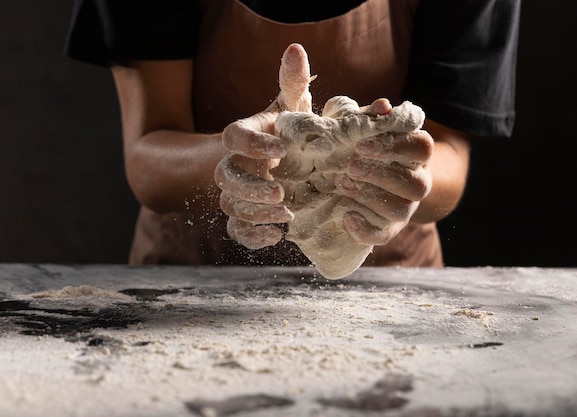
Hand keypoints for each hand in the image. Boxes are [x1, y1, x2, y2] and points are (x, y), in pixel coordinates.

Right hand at [214, 43, 313, 248]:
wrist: (275, 163)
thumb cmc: (286, 132)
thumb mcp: (291, 108)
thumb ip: (293, 84)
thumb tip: (296, 49)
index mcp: (245, 136)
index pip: (234, 136)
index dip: (252, 144)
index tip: (281, 150)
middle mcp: (234, 164)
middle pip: (226, 177)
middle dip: (250, 186)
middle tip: (281, 191)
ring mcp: (236, 193)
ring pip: (230, 206)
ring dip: (255, 212)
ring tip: (285, 215)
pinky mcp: (243, 216)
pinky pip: (236, 231)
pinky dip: (252, 237)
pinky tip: (276, 236)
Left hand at [336, 99, 433, 245]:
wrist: (359, 179)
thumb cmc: (360, 146)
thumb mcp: (361, 127)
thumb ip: (369, 116)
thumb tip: (382, 106)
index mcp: (416, 154)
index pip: (422, 147)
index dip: (396, 146)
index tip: (363, 145)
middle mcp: (418, 182)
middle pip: (415, 182)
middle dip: (381, 174)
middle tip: (351, 165)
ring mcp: (406, 208)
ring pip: (401, 209)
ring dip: (371, 196)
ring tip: (342, 183)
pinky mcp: (389, 228)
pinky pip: (384, 235)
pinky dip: (366, 230)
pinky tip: (346, 217)